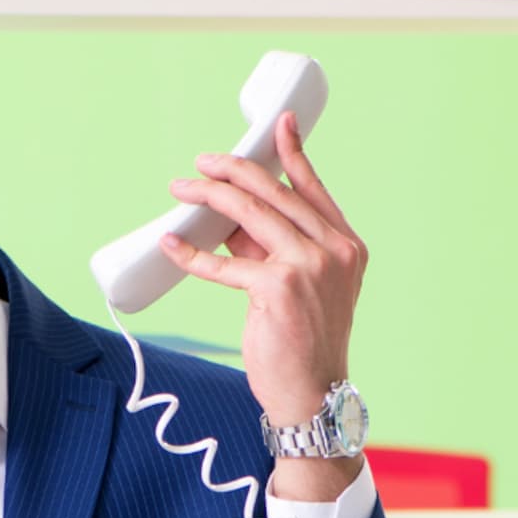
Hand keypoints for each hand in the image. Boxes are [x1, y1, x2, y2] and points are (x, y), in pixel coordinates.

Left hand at [159, 112, 369, 500]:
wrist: (313, 392)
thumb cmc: (303, 342)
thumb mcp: (297, 287)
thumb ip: (271, 249)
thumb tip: (228, 220)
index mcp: (346, 245)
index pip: (313, 189)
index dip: (292, 154)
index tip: (277, 125)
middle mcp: (334, 249)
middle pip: (274, 193)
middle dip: (232, 170)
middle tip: (201, 163)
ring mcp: (309, 266)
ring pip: (249, 213)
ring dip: (208, 197)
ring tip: (180, 190)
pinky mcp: (278, 288)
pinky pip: (225, 263)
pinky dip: (192, 254)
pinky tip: (171, 244)